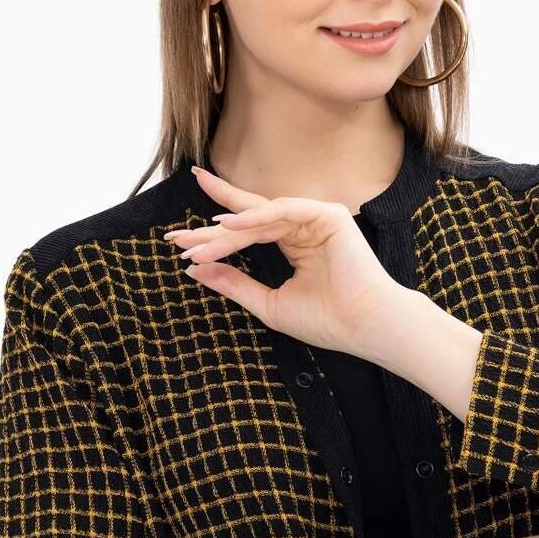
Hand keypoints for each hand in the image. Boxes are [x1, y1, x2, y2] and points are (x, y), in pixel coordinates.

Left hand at [162, 165, 401, 353]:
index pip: (247, 232)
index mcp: (295, 244)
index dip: (213, 238)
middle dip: (211, 227)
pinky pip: (282, 211)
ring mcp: (316, 218)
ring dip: (226, 230)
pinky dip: (254, 217)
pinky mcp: (328, 214)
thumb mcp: (268, 303)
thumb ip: (234, 283)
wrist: (363, 327)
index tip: (180, 246)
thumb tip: (196, 269)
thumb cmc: (326, 321)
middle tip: (175, 235)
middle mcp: (303, 227)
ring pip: (260, 217)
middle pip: (248, 219)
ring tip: (196, 242)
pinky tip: (228, 225)